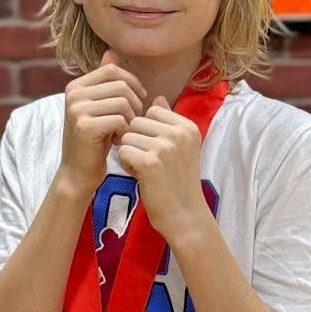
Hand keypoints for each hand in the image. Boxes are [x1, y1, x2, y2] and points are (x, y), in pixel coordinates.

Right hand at [58, 49, 146, 196]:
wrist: (78, 172)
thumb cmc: (93, 140)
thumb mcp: (99, 107)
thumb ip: (105, 82)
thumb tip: (111, 52)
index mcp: (76, 86)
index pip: (113, 70)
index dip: (132, 82)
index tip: (139, 101)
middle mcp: (73, 94)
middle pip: (121, 85)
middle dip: (135, 104)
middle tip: (131, 122)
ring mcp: (77, 109)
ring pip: (123, 102)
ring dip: (131, 119)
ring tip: (123, 132)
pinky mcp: (84, 125)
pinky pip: (120, 119)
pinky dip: (125, 131)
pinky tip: (117, 141)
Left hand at [117, 96, 207, 240]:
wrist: (183, 214)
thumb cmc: (177, 180)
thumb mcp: (180, 146)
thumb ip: (168, 121)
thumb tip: (157, 97)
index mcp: (187, 126)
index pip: (151, 111)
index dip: (146, 130)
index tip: (157, 149)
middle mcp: (179, 134)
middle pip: (136, 122)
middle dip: (136, 141)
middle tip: (150, 161)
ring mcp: (165, 148)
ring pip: (127, 136)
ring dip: (130, 153)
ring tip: (146, 169)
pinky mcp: (150, 163)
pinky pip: (123, 151)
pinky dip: (127, 165)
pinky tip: (140, 176)